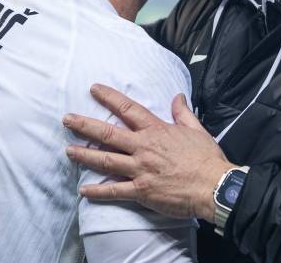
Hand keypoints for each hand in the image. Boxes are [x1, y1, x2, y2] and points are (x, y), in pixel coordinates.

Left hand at [63, 84, 234, 221]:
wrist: (214, 186)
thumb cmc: (207, 158)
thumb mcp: (196, 129)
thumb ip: (183, 113)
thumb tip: (177, 97)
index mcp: (157, 131)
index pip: (128, 109)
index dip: (109, 98)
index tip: (94, 89)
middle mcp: (144, 148)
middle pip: (108, 134)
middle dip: (84, 126)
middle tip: (66, 119)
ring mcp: (140, 170)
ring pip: (105, 161)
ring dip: (84, 155)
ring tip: (68, 151)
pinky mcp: (141, 191)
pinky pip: (114, 191)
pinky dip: (97, 192)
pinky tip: (83, 191)